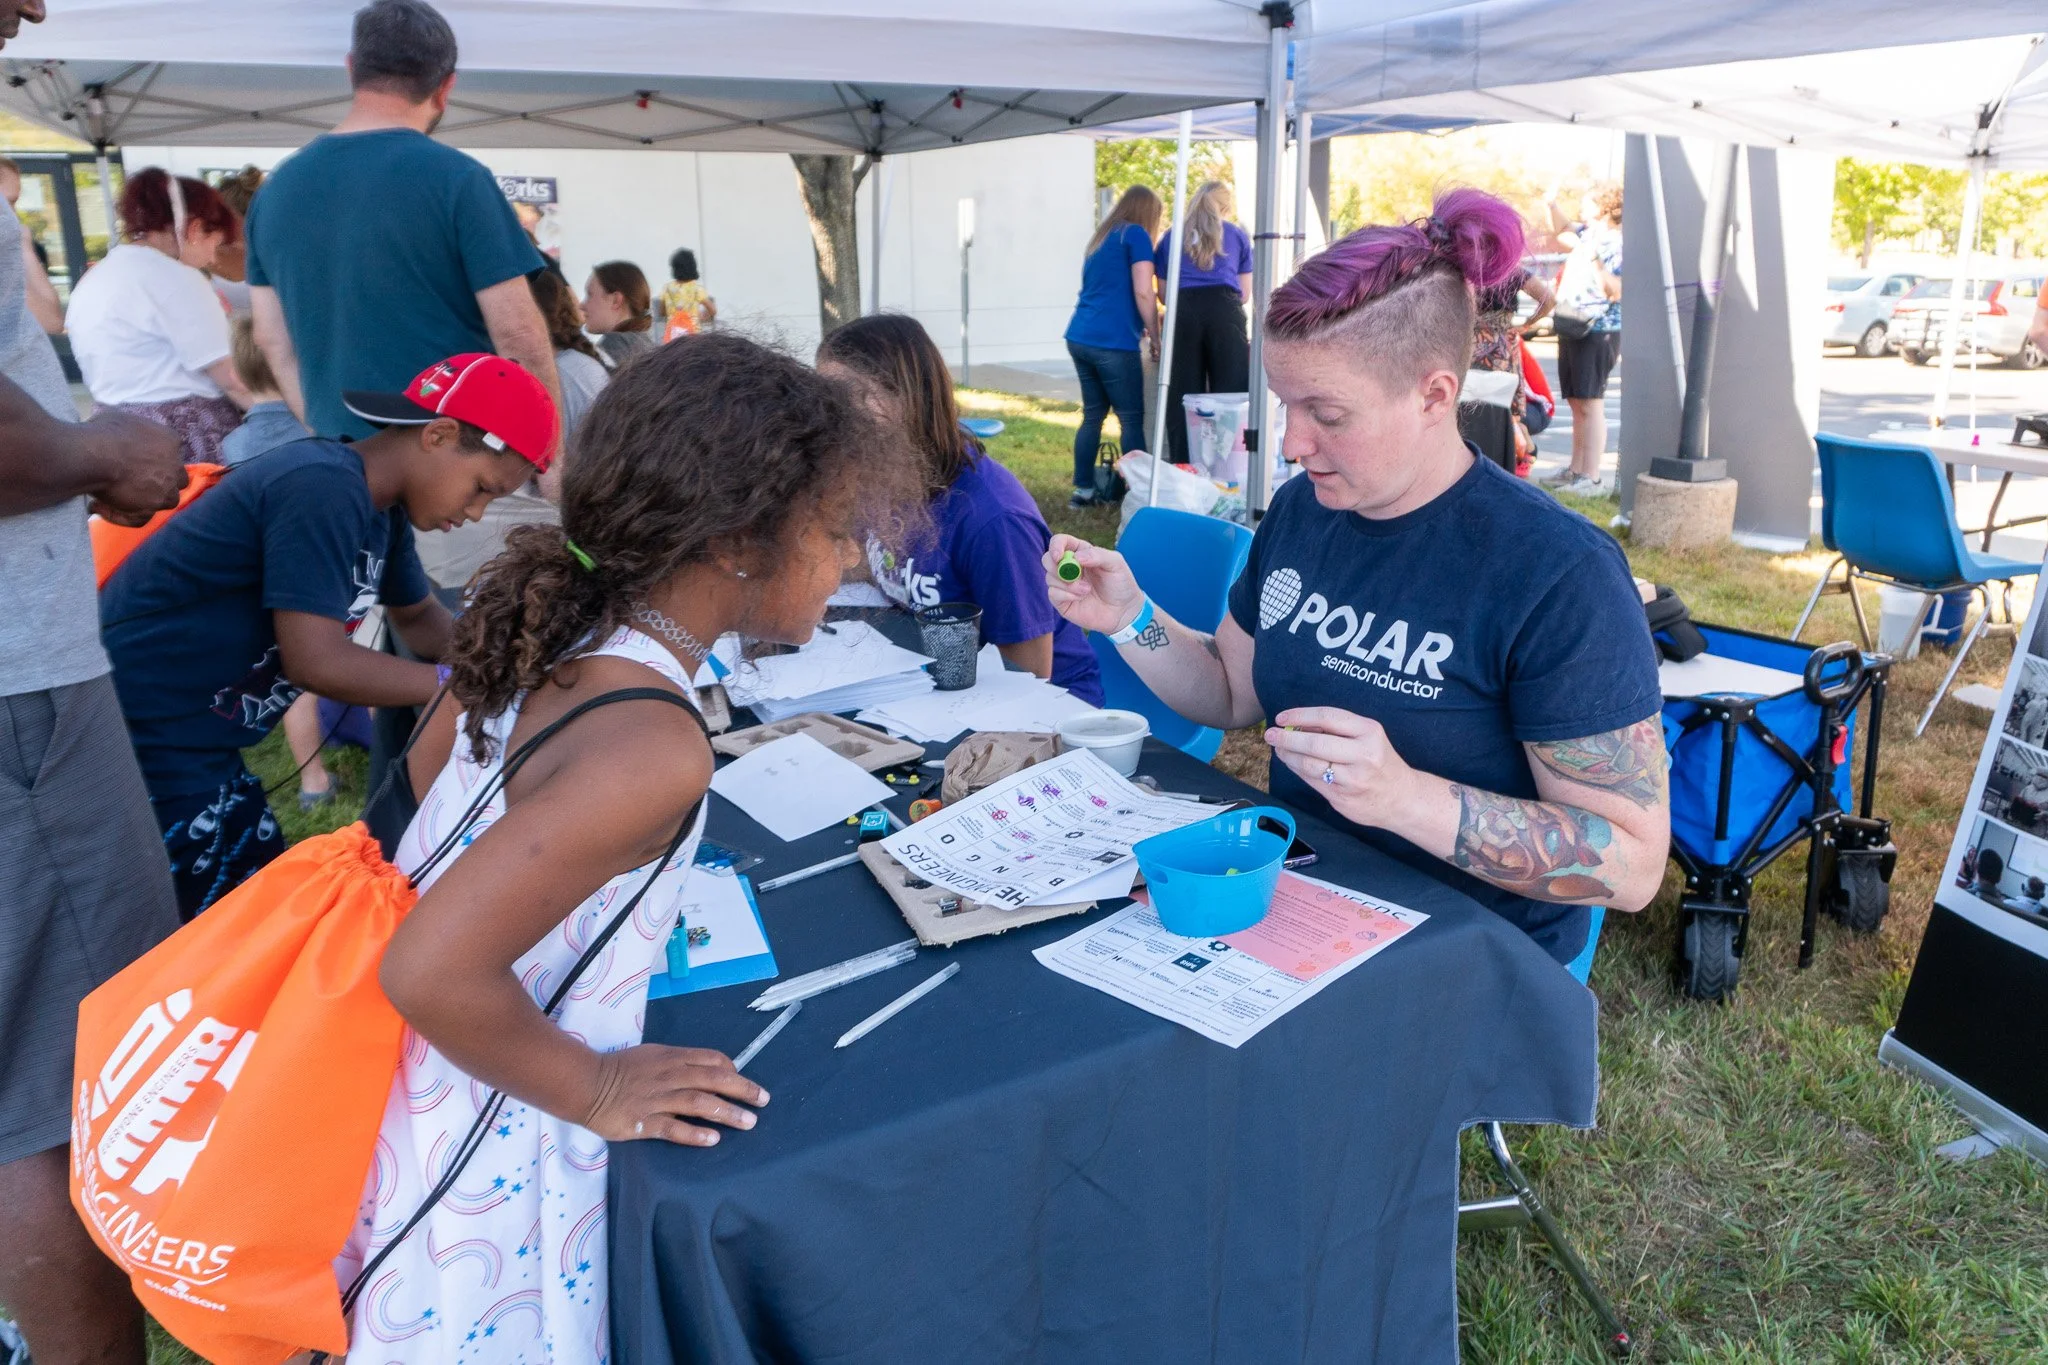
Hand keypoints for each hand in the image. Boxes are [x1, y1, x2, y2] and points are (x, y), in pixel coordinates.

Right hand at [78, 408, 186, 521]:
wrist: (95, 454)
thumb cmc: (103, 432)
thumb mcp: (119, 419)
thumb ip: (129, 430)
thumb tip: (118, 433)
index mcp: (170, 440)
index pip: (171, 453)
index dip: (155, 460)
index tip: (136, 463)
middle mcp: (175, 465)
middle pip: (176, 478)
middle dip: (159, 481)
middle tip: (134, 482)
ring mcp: (166, 488)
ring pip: (167, 500)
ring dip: (146, 501)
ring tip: (117, 498)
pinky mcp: (152, 506)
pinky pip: (140, 519)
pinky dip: (121, 517)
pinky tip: (98, 507)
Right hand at [582, 1043, 768, 1146]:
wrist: (586, 1083)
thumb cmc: (620, 1068)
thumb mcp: (652, 1054)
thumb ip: (678, 1061)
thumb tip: (707, 1070)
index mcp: (672, 1057)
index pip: (711, 1059)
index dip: (732, 1069)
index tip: (743, 1080)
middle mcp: (670, 1076)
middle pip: (714, 1079)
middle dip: (742, 1089)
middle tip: (763, 1100)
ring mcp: (658, 1099)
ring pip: (700, 1103)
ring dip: (727, 1112)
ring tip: (748, 1122)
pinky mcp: (644, 1122)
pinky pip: (674, 1129)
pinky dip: (695, 1134)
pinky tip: (713, 1139)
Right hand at [1044, 534, 1145, 635]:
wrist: (1124, 611)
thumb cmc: (1121, 584)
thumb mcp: (1116, 563)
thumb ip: (1097, 554)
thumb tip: (1076, 558)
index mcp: (1080, 552)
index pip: (1059, 542)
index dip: (1055, 546)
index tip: (1059, 557)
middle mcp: (1069, 567)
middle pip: (1047, 559)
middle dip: (1056, 566)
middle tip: (1073, 575)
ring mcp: (1064, 584)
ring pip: (1049, 578)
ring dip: (1068, 584)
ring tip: (1087, 590)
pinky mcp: (1062, 601)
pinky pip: (1052, 594)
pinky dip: (1066, 595)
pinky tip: (1081, 597)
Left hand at [1265, 706, 1421, 830]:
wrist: (1402, 798)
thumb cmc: (1379, 762)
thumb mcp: (1368, 737)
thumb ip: (1338, 729)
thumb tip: (1298, 723)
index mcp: (1369, 732)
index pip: (1328, 717)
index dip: (1300, 715)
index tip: (1281, 717)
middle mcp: (1363, 755)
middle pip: (1315, 743)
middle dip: (1287, 738)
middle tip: (1270, 734)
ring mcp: (1353, 779)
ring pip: (1309, 765)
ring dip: (1288, 756)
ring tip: (1279, 749)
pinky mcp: (1343, 798)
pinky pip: (1312, 781)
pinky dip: (1297, 770)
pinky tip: (1291, 763)